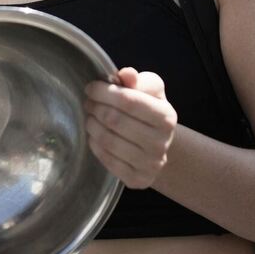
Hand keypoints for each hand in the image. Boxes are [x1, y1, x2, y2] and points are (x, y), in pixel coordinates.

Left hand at [85, 67, 177, 188]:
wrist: (156, 145)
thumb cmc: (148, 111)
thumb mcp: (148, 91)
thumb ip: (137, 80)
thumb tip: (126, 74)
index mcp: (166, 117)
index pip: (128, 101)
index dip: (104, 92)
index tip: (90, 88)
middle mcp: (162, 143)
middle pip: (114, 120)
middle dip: (95, 108)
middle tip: (88, 103)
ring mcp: (151, 164)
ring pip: (108, 141)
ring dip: (92, 125)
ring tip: (89, 117)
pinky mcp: (138, 180)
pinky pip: (107, 160)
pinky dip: (95, 145)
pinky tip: (94, 135)